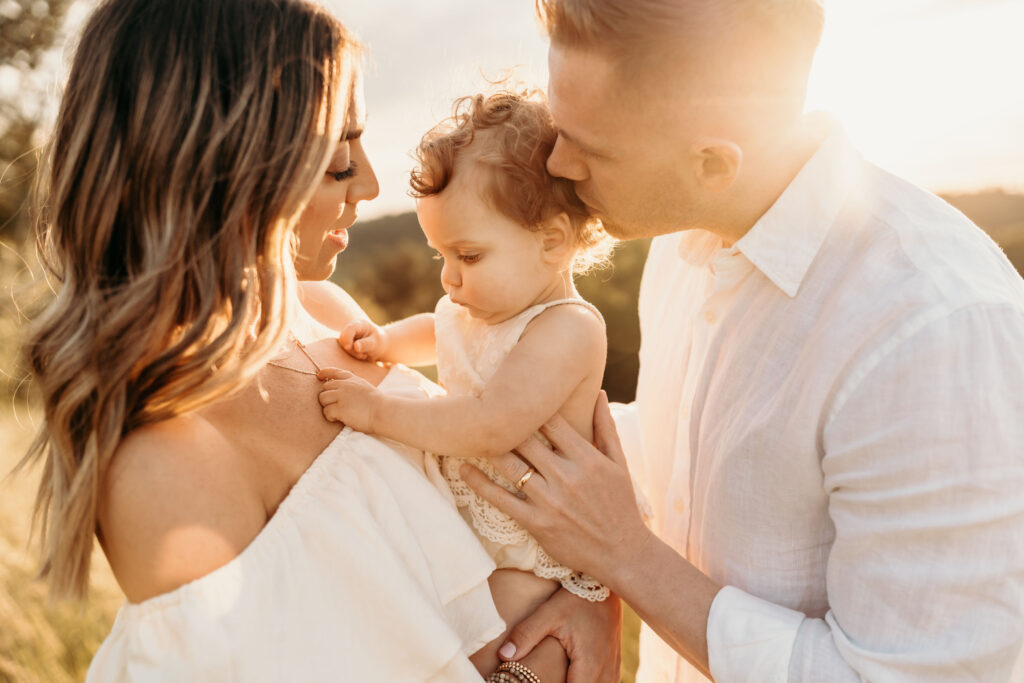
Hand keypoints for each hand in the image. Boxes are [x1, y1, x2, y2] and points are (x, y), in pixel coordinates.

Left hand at [317, 367, 380, 432]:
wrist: (382, 411)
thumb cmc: (375, 403)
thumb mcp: (364, 386)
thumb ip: (352, 384)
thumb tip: (339, 387)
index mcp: (351, 379)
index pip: (334, 372)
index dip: (324, 373)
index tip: (319, 376)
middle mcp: (344, 385)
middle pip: (325, 387)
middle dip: (328, 396)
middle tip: (336, 405)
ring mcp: (341, 396)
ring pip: (323, 398)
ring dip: (327, 406)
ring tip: (337, 412)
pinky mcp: (339, 408)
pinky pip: (326, 411)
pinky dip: (330, 417)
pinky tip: (339, 419)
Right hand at [337, 320, 387, 361]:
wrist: (379, 347)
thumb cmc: (378, 343)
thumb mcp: (376, 344)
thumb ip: (366, 344)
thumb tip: (355, 346)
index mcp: (360, 325)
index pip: (350, 328)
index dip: (347, 337)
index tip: (348, 347)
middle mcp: (351, 329)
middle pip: (343, 338)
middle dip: (351, 349)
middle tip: (363, 355)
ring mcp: (347, 336)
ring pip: (342, 346)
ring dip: (352, 353)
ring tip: (364, 355)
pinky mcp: (345, 343)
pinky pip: (343, 351)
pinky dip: (352, 355)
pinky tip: (361, 356)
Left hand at [460, 391, 653, 583]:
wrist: (622, 553)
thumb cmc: (621, 504)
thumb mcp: (619, 463)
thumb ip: (605, 426)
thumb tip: (597, 391)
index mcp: (587, 458)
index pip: (551, 421)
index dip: (530, 405)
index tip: (513, 395)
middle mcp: (567, 476)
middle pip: (525, 439)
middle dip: (505, 423)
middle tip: (483, 408)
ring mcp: (550, 500)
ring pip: (511, 465)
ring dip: (488, 448)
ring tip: (471, 433)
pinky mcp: (536, 523)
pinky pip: (501, 499)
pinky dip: (479, 483)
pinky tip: (464, 470)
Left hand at [500, 588, 621, 682]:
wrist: (603, 582)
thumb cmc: (576, 598)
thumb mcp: (548, 614)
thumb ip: (526, 635)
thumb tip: (503, 655)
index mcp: (589, 664)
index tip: (541, 682)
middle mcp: (605, 668)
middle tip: (550, 678)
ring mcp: (613, 664)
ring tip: (561, 677)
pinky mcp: (614, 658)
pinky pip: (609, 681)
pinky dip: (594, 682)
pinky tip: (578, 675)